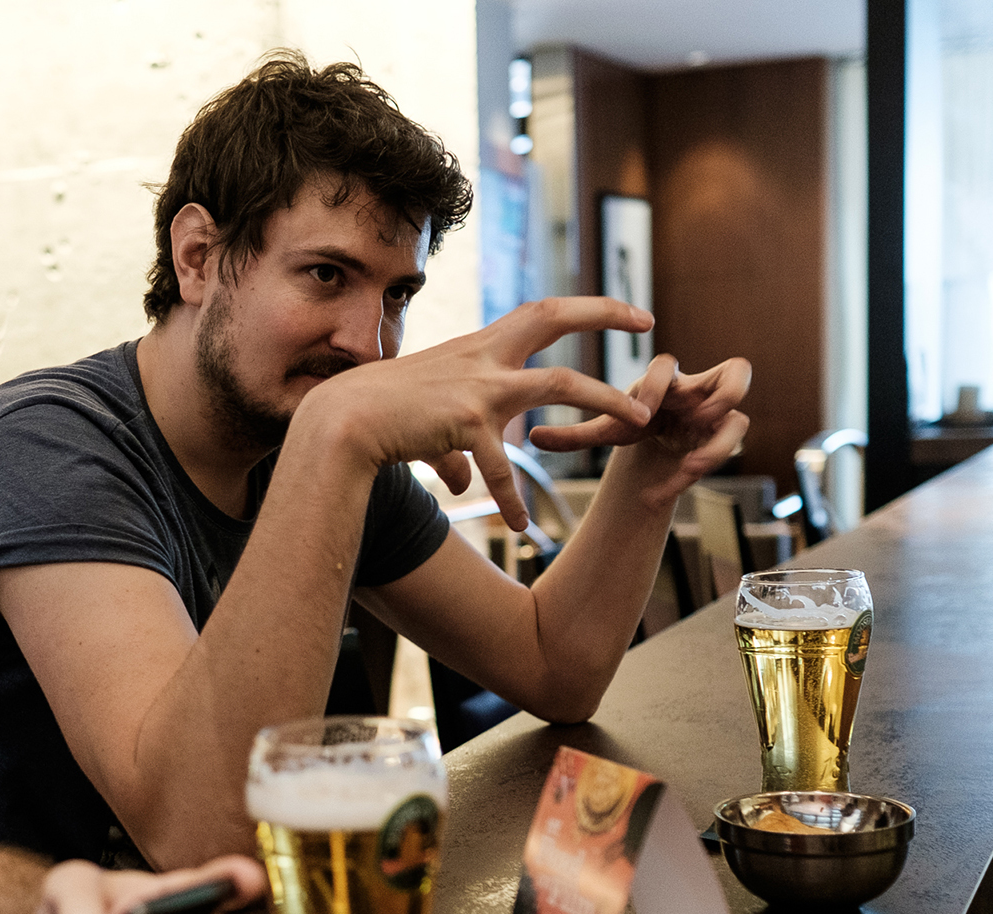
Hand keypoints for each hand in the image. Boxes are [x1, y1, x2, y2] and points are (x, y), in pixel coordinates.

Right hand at [292, 297, 657, 530]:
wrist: (343, 421)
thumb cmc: (378, 415)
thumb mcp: (425, 421)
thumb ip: (452, 450)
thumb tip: (459, 482)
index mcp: (478, 346)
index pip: (541, 312)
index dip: (585, 307)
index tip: (625, 310)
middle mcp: (484, 357)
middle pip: (556, 319)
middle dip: (605, 315)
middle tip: (648, 323)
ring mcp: (478, 385)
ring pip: (560, 384)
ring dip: (604, 400)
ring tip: (637, 423)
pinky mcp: (464, 421)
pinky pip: (502, 465)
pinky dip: (511, 499)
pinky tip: (519, 527)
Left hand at [530, 353, 751, 508]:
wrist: (654, 443)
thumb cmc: (630, 425)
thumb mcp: (605, 431)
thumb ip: (574, 435)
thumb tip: (532, 437)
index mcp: (662, 380)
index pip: (665, 365)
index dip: (655, 386)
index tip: (639, 417)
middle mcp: (697, 387)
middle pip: (735, 368)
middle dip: (720, 394)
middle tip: (695, 422)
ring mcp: (718, 408)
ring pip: (749, 405)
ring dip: (727, 430)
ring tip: (693, 462)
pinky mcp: (727, 430)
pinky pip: (736, 436)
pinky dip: (708, 460)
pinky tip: (679, 484)